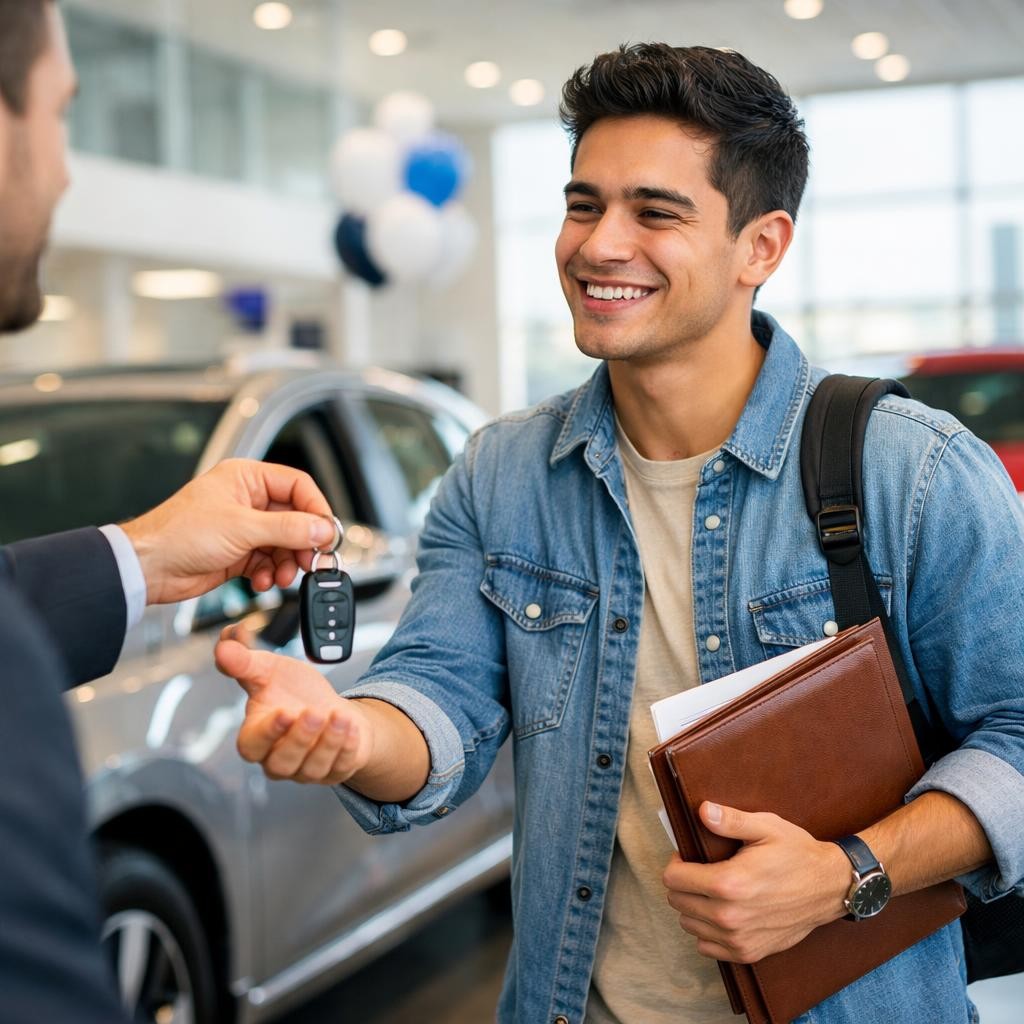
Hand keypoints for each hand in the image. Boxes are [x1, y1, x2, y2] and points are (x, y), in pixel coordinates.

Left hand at [121, 459, 336, 603]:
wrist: (148, 568)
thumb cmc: (177, 534)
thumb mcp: (242, 528)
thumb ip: (288, 528)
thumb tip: (321, 528)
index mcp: (247, 478)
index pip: (297, 486)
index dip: (316, 509)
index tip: (327, 532)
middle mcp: (247, 500)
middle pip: (294, 518)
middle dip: (302, 542)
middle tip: (311, 560)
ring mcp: (243, 528)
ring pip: (283, 544)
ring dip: (287, 562)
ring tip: (283, 576)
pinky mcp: (238, 553)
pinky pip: (268, 562)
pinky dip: (270, 574)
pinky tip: (262, 581)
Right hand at [215, 625, 372, 784]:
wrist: (334, 710)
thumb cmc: (296, 694)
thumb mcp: (271, 671)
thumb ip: (245, 661)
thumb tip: (224, 642)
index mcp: (258, 736)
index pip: (252, 746)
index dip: (267, 733)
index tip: (284, 712)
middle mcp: (279, 758)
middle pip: (281, 762)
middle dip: (300, 738)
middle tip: (315, 713)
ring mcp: (308, 770)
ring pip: (312, 767)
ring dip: (328, 741)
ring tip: (339, 716)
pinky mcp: (336, 770)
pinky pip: (341, 766)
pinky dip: (347, 747)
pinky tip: (352, 727)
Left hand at [662, 801, 849, 963]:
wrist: (830, 887)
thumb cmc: (797, 853)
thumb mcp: (765, 827)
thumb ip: (730, 820)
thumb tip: (702, 811)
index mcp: (729, 883)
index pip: (673, 879)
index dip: (677, 862)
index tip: (689, 856)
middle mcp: (730, 916)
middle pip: (677, 901)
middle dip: (683, 883)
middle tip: (701, 870)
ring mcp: (739, 939)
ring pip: (689, 924)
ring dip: (693, 906)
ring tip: (712, 890)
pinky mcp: (748, 953)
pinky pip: (706, 946)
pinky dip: (707, 930)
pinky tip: (722, 912)